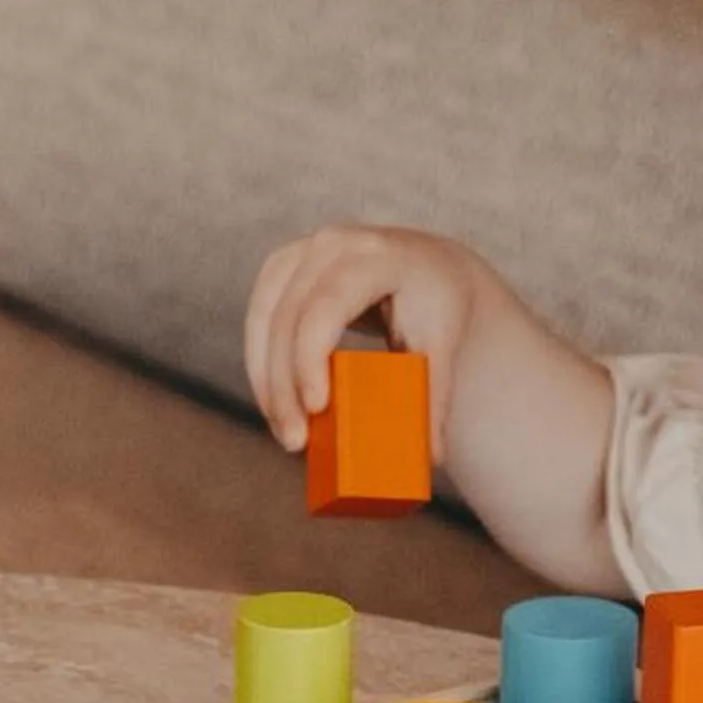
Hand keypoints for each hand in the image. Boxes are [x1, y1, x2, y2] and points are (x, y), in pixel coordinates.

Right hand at [244, 225, 483, 456]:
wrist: (429, 268)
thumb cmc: (437, 308)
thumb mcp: (443, 345)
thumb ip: (435, 398)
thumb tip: (430, 458)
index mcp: (380, 257)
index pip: (328, 305)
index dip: (311, 356)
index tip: (316, 409)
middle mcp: (337, 245)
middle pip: (291, 317)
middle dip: (285, 384)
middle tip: (295, 441)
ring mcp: (305, 251)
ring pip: (266, 317)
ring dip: (266, 379)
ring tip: (284, 431)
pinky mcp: (285, 267)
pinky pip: (259, 316)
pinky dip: (260, 363)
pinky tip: (271, 402)